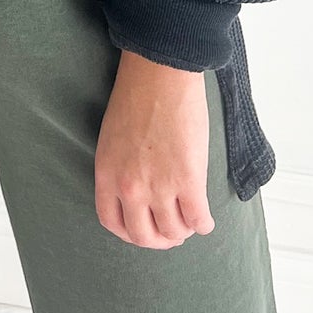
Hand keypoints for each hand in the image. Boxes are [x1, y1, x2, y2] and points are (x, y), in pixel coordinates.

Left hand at [94, 49, 214, 248]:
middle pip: (143, 236)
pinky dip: (204, 224)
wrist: (160, 72)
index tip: (143, 230)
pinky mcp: (189, 180)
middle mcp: (130, 187)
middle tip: (170, 233)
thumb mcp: (112, 137)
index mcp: (107, 173)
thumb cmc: (136, 95)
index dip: (130, 233)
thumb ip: (119, 168)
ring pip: (173, 231)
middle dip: (159, 239)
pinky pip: (198, 219)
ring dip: (183, 231)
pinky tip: (205, 219)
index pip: (112, 222)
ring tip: (189, 221)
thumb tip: (135, 191)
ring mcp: (160, 186)